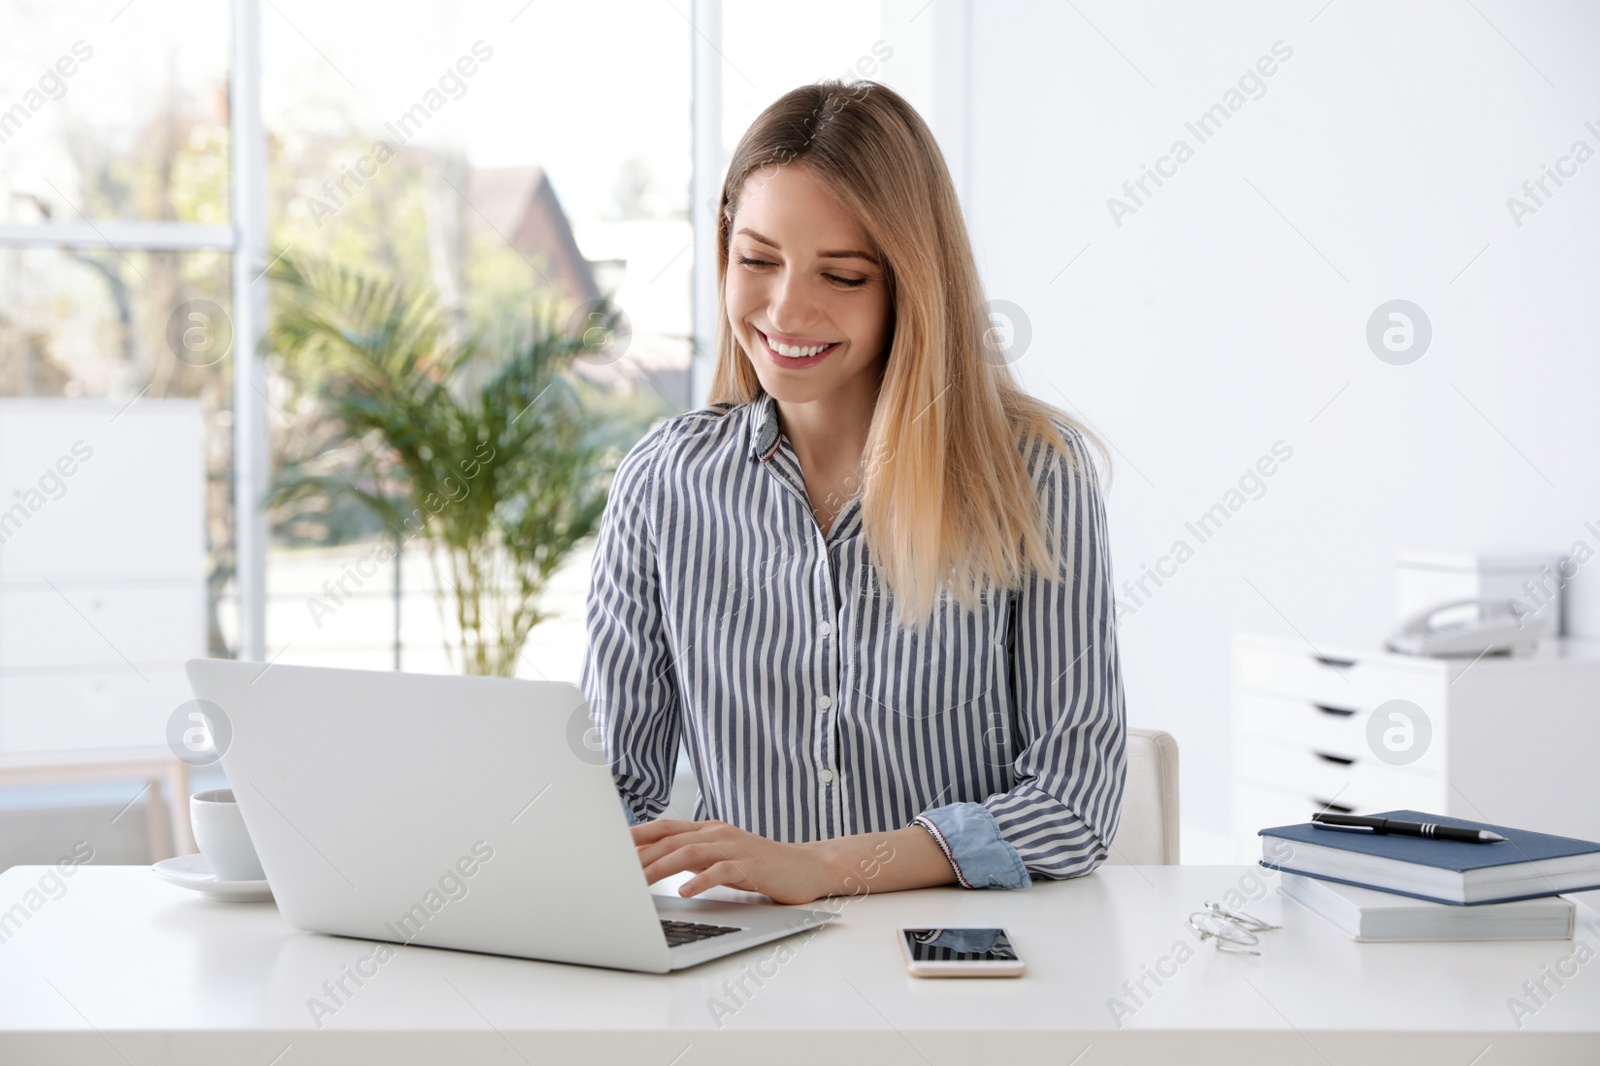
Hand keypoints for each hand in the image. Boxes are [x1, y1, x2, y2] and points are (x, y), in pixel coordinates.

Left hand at [630, 818, 834, 905]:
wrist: (805, 867)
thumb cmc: (759, 866)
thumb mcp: (720, 858)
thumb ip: (691, 857)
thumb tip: (653, 862)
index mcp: (709, 830)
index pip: (665, 827)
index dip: (637, 834)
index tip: (609, 844)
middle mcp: (719, 833)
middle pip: (672, 840)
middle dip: (641, 855)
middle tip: (616, 871)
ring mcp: (735, 847)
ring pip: (690, 852)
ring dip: (661, 867)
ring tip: (639, 883)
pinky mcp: (751, 866)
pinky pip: (721, 871)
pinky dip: (700, 880)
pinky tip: (684, 891)